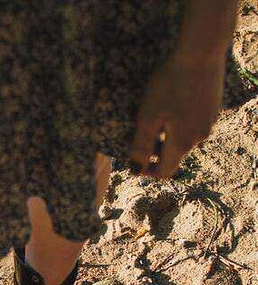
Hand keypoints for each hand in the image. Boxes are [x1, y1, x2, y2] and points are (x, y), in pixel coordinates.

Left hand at [129, 51, 225, 178]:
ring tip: (147, 112)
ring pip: (180, 137)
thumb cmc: (170, 84)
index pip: (165, 171)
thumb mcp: (147, 116)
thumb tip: (135, 168)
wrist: (202, 52)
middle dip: (151, 148)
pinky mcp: (212, 108)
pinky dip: (175, 120)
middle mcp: (198, 137)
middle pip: (171, 153)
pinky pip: (191, 122)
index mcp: (181, 143)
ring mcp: (208, 122)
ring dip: (162, 132)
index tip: (135, 163)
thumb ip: (141, 145)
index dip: (148, 172)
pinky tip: (167, 101)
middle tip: (133, 131)